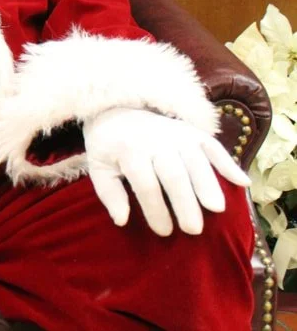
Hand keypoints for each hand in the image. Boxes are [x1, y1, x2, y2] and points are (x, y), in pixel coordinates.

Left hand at [84, 107, 249, 235]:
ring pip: (196, 160)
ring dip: (208, 184)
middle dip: (184, 202)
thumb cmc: (110, 148)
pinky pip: (213, 146)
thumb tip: (121, 220)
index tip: (164, 231)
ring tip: (217, 210)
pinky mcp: (192, 131)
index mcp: (128, 150)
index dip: (155, 208)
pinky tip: (243, 183)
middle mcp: (155, 140)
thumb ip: (109, 194)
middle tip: (194, 229)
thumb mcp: (99, 168)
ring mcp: (176, 134)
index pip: (145, 183)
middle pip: (173, 173)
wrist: (118, 112)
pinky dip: (229, 163)